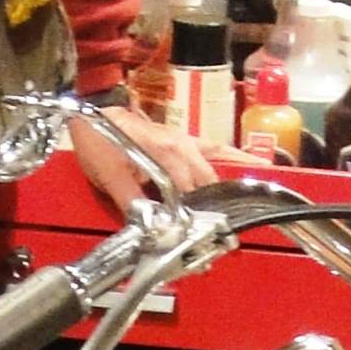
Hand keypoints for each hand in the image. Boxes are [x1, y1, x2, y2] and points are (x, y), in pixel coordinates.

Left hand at [70, 105, 257, 215]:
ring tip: (258, 202)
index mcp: (168, 155)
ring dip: (234, 184)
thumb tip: (148, 229)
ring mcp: (186, 142)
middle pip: (212, 182)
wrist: (92, 113)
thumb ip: (131, 203)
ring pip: (221, 164)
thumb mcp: (109, 176)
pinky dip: (234, 158)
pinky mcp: (184, 141)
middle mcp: (183, 147)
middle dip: (220, 207)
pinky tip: (255, 164)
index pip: (194, 192)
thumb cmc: (99, 139)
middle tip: (228, 233)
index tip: (207, 236)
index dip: (199, 216)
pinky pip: (216, 150)